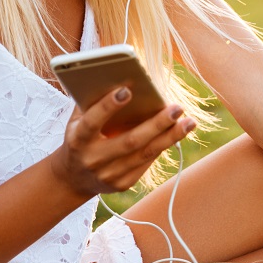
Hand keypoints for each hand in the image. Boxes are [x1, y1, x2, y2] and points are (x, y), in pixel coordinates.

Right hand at [50, 86, 194, 198]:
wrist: (73, 178)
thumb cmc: (79, 137)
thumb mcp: (76, 121)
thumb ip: (91, 102)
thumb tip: (118, 77)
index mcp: (77, 140)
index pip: (92, 122)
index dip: (107, 106)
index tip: (127, 89)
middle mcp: (93, 160)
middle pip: (129, 141)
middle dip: (156, 124)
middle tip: (177, 107)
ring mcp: (108, 175)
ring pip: (145, 154)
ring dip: (170, 137)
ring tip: (189, 122)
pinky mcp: (122, 184)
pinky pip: (147, 162)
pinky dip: (163, 146)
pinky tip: (177, 133)